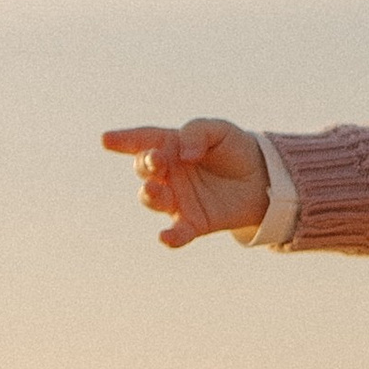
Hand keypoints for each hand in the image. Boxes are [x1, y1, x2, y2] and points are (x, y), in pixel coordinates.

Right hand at [102, 117, 269, 246]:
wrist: (262, 178)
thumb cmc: (233, 150)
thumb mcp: (219, 130)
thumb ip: (197, 133)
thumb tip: (184, 154)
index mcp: (170, 147)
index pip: (143, 141)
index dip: (124, 140)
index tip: (106, 140)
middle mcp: (168, 174)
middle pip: (145, 169)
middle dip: (146, 165)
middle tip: (156, 160)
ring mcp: (178, 199)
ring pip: (154, 199)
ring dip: (151, 195)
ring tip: (154, 189)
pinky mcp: (194, 222)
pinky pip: (178, 232)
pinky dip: (171, 237)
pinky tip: (166, 238)